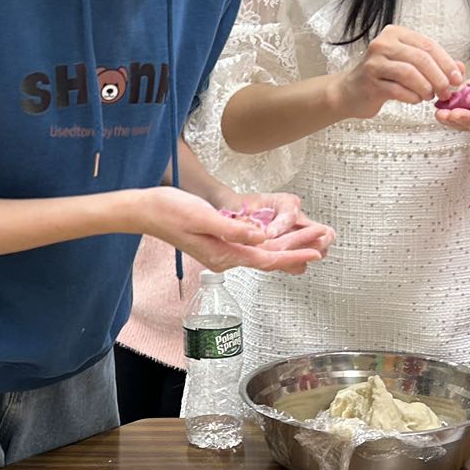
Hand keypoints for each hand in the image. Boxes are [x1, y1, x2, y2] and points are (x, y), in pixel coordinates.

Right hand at [142, 187, 325, 274]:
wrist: (145, 211)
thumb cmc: (169, 211)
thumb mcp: (202, 217)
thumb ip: (232, 230)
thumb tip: (261, 238)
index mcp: (223, 254)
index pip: (266, 258)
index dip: (293, 254)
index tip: (315, 252)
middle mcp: (225, 257)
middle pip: (268, 256)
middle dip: (297, 248)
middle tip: (324, 239)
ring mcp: (222, 251)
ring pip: (262, 252)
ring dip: (287, 245)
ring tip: (312, 237)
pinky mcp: (219, 243)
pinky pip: (251, 246)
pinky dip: (271, 241)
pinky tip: (283, 236)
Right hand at [334, 25, 464, 119]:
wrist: (349, 92)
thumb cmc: (382, 78)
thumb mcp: (408, 65)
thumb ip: (434, 64)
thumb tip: (460, 69)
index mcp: (396, 34)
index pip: (428, 45)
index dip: (446, 62)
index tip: (457, 78)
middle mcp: (383, 44)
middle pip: (421, 58)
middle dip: (439, 77)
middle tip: (447, 92)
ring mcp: (374, 62)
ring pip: (410, 73)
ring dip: (425, 88)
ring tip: (429, 96)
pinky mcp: (369, 82)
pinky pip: (398, 90)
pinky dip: (412, 97)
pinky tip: (415, 100)